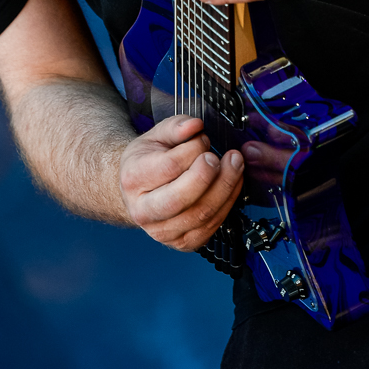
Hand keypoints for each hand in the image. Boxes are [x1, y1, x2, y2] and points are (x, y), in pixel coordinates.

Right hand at [119, 115, 243, 250]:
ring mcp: (163, 231)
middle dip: (211, 175)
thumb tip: (195, 125)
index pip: (169, 166)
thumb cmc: (148, 161)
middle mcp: (144, 210)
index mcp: (133, 178)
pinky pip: (211, 226)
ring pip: (201, 214)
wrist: (138, 192)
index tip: (203, 139)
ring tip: (235, 166)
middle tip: (227, 157)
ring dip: (226, 188)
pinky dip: (227, 204)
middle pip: (182, 198)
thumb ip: (175, 126)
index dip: (194, 150)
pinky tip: (231, 185)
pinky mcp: (182, 242)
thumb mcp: (155, 136)